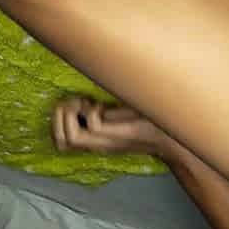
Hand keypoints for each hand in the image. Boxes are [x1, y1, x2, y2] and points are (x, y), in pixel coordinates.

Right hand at [52, 97, 181, 160]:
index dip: (56, 120)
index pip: (59, 141)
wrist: (171, 134)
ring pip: (69, 137)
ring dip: (71, 114)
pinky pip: (93, 127)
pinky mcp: (118, 136)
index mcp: (94, 139)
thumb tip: (88, 85)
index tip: (75, 103)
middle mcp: (96, 143)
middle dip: (58, 115)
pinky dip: (93, 112)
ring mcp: (105, 142)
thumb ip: (105, 108)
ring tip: (87, 104)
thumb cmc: (148, 121)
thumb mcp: (120, 112)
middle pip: (58, 141)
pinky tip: (103, 107)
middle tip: (78, 102)